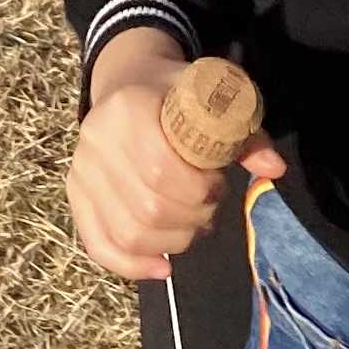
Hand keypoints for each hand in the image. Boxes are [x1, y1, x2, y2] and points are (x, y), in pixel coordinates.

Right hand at [68, 37, 283, 281]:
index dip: (200, 189)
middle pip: (149, 208)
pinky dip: (131, 266)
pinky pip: (98, 244)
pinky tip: (162, 268)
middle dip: (192, 218)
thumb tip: (274, 169)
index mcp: (129, 107)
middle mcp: (96, 139)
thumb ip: (244, 133)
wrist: (128, 80)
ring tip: (192, 226)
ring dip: (172, 243)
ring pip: (128, 233)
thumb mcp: (214, 97)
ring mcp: (81, 169)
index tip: (218, 182)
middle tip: (210, 206)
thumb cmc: (177, 93)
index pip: (163, 170)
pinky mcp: (75, 194)